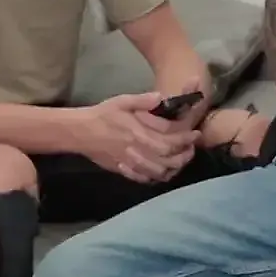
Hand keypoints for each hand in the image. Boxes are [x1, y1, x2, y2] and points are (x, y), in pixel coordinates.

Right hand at [74, 93, 198, 182]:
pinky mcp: (124, 170)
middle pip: (168, 158)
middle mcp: (137, 150)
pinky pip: (144, 179)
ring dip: (174, 168)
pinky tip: (162, 171)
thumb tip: (161, 97)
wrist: (80, 132)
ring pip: (159, 171)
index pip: (170, 139)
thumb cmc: (103, 115)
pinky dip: (156, 177)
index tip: (195, 134)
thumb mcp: (122, 101)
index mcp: (139, 132)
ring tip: (181, 160)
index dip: (185, 138)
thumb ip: (142, 100)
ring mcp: (131, 162)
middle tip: (192, 149)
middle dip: (184, 155)